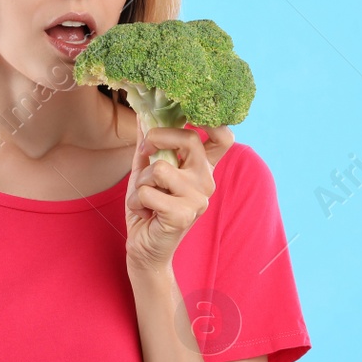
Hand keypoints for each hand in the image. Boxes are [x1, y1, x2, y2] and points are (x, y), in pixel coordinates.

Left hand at [123, 123, 234, 271]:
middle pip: (190, 139)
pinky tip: (145, 213)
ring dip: (141, 182)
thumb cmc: (147, 208)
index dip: (212, 121)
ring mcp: (199, 199)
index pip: (223, 137)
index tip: (190, 113)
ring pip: (160, 167)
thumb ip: (148, 144)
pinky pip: (149, 192)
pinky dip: (137, 201)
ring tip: (145, 197)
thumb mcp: (146, 171)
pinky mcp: (184, 215)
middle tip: (146, 152)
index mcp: (201, 168)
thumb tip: (143, 112)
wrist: (144, 249)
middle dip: (157, 138)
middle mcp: (206, 180)